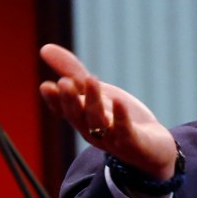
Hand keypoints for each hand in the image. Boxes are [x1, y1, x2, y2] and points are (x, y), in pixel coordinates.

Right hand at [40, 44, 177, 180]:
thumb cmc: (118, 117)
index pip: (63, 110)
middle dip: (70, 100)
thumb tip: (44, 48)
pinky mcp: (133, 144)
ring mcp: (111, 139)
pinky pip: (125, 132)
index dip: (54, 100)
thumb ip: (72, 72)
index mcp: (81, 118)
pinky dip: (121, 117)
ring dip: (93, 102)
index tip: (46, 86)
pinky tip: (119, 101)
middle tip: (64, 83)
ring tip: (92, 79)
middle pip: (77, 116)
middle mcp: (92, 130)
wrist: (152, 149)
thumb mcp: (95, 92)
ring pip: (98, 122)